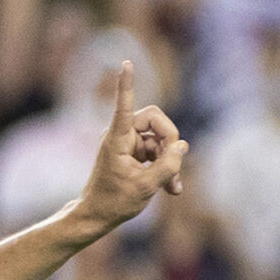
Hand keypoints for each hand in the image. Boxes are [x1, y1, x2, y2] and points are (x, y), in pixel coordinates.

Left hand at [70, 62, 187, 232]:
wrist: (97, 216)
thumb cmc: (114, 202)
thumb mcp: (145, 187)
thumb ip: (167, 166)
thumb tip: (182, 146)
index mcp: (117, 139)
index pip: (124, 106)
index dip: (127, 85)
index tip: (126, 63)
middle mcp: (122, 136)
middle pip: (156, 120)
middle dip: (170, 140)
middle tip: (175, 164)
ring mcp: (129, 144)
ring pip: (160, 139)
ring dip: (170, 161)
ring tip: (174, 187)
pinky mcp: (135, 153)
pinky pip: (157, 152)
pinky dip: (165, 168)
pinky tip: (172, 188)